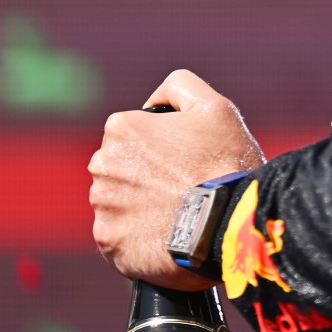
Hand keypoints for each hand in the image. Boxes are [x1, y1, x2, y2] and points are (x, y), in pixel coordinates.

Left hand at [89, 69, 265, 288]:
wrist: (229, 225)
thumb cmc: (224, 163)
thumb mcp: (213, 106)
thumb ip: (178, 87)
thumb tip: (152, 102)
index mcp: (120, 129)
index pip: (134, 136)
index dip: (162, 149)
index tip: (184, 163)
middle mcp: (102, 166)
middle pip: (123, 170)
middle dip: (145, 178)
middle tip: (181, 190)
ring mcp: (103, 208)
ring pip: (120, 205)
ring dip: (141, 209)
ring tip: (176, 217)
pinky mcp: (109, 244)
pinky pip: (120, 239)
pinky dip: (138, 240)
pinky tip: (166, 238)